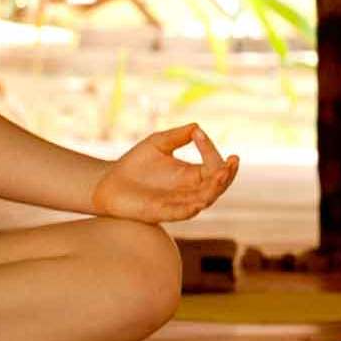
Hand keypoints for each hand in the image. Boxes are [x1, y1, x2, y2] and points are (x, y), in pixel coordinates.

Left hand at [88, 123, 238, 223]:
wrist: (108, 182)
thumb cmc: (135, 164)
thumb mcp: (158, 143)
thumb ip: (177, 136)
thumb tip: (197, 127)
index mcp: (192, 174)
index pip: (213, 165)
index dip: (211, 150)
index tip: (199, 135)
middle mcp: (190, 191)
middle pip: (218, 186)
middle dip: (227, 175)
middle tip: (232, 162)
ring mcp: (177, 203)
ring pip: (205, 200)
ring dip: (215, 189)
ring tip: (221, 175)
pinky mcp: (161, 213)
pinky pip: (180, 214)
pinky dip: (191, 209)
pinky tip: (199, 202)